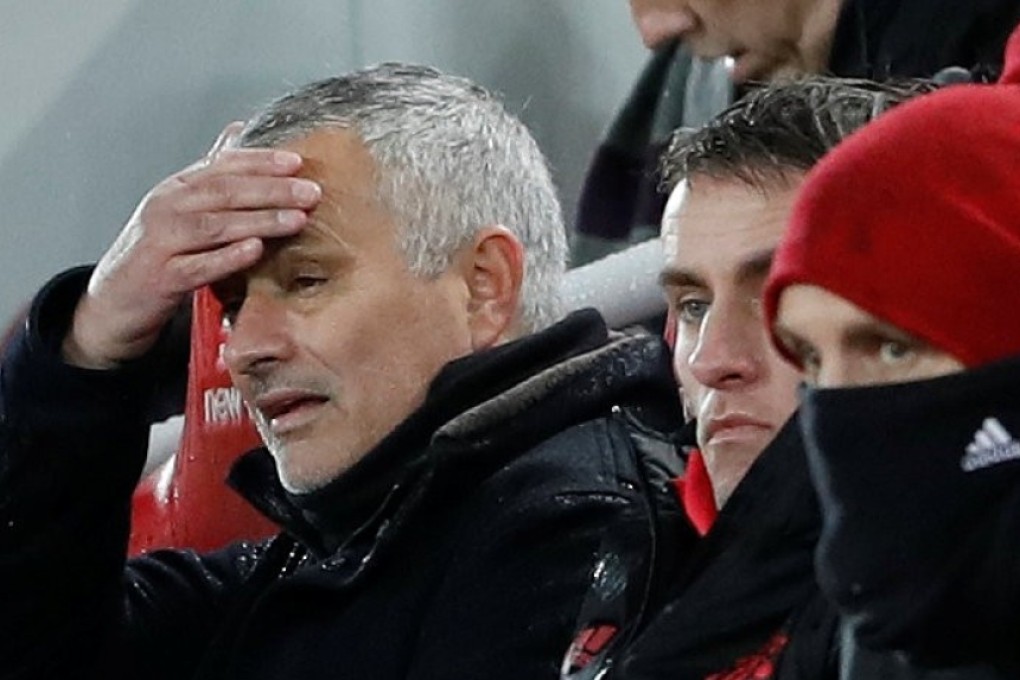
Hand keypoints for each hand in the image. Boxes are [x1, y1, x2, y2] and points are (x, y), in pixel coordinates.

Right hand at [62, 123, 320, 367]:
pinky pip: (198, 266)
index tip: (297, 162)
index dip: (260, 161)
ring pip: (214, 226)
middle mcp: (166, 208)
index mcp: (177, 188)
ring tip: (296, 219)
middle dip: (271, 190)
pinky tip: (255, 250)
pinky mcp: (160, 278)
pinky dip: (227, 257)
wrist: (115, 301)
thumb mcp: (182, 207)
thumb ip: (212, 172)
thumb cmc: (159, 252)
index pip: (222, 166)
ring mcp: (160, 242)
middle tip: (311, 191)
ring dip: (259, 220)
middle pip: (224, 192)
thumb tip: (238, 130)